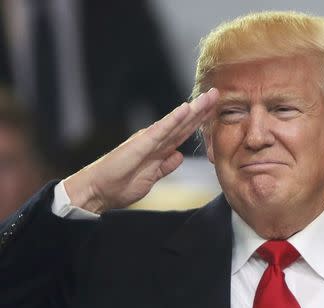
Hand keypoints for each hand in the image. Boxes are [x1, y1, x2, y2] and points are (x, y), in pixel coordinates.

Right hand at [64, 88, 218, 212]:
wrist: (98, 190)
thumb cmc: (120, 184)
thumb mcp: (152, 177)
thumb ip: (166, 165)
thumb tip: (179, 156)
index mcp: (159, 148)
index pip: (184, 132)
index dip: (200, 121)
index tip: (215, 110)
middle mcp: (156, 140)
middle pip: (184, 123)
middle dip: (202, 109)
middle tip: (217, 93)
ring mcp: (149, 140)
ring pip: (176, 122)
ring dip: (194, 109)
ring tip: (208, 96)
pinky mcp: (141, 144)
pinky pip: (161, 130)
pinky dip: (173, 119)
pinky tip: (185, 109)